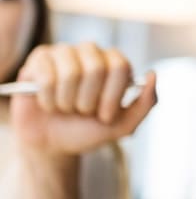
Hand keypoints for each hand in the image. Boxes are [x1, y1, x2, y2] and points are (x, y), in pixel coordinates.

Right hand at [11, 42, 155, 157]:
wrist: (52, 145)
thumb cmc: (88, 131)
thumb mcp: (123, 125)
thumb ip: (145, 103)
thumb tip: (153, 73)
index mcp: (114, 63)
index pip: (120, 67)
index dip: (111, 95)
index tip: (104, 116)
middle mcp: (91, 52)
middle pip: (96, 68)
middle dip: (88, 100)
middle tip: (82, 112)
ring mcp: (64, 53)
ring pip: (70, 72)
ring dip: (67, 101)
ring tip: (65, 108)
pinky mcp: (39, 59)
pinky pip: (45, 76)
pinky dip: (48, 99)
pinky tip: (47, 104)